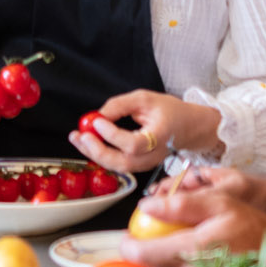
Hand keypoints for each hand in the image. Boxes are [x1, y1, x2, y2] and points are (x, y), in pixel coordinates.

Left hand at [72, 90, 216, 173]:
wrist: (188, 127)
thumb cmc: (168, 111)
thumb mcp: (145, 98)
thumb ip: (120, 105)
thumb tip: (97, 115)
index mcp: (161, 136)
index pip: (134, 144)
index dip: (113, 135)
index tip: (97, 121)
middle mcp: (155, 155)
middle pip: (124, 163)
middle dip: (98, 151)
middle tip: (80, 135)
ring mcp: (148, 164)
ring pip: (119, 167)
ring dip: (95, 154)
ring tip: (77, 138)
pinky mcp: (140, 165)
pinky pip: (118, 165)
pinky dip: (101, 156)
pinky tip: (88, 143)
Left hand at [122, 167, 265, 266]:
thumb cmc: (250, 226)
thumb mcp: (219, 202)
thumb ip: (181, 204)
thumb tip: (146, 206)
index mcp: (191, 250)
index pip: (142, 253)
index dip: (128, 244)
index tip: (128, 234)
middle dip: (142, 251)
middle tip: (148, 235)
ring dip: (157, 262)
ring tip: (166, 244)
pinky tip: (180, 258)